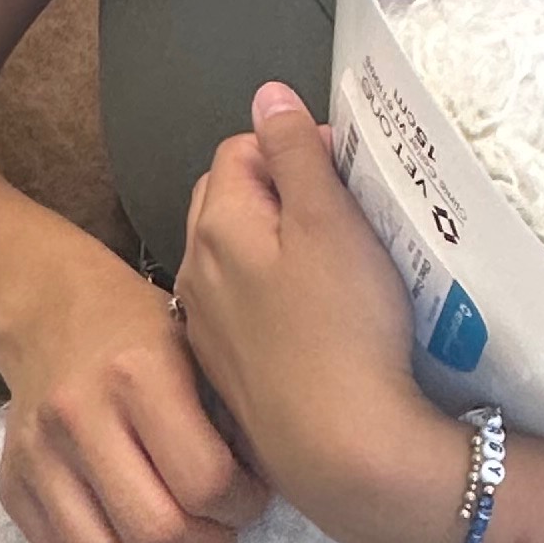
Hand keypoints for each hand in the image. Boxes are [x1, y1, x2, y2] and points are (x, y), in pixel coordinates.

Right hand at [0, 247, 269, 542]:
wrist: (50, 313)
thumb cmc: (142, 332)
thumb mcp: (199, 345)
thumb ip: (229, 415)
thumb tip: (275, 485)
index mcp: (137, 373)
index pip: (205, 482)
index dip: (243, 506)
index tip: (250, 495)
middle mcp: (78, 416)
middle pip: (155, 533)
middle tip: (222, 529)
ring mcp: (36, 457)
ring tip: (183, 542)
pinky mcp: (12, 488)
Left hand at [172, 85, 473, 542]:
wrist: (341, 448)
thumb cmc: (344, 327)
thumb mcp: (329, 220)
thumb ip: (296, 152)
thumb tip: (267, 94)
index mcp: (218, 223)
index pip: (240, 149)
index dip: (294, 147)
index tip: (346, 174)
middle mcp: (196, 269)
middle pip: (230, 200)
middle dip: (280, 192)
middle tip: (344, 214)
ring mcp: (208, 326)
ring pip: (235, 257)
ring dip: (277, 246)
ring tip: (337, 266)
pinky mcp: (230, 371)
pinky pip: (244, 310)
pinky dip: (274, 298)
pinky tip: (315, 320)